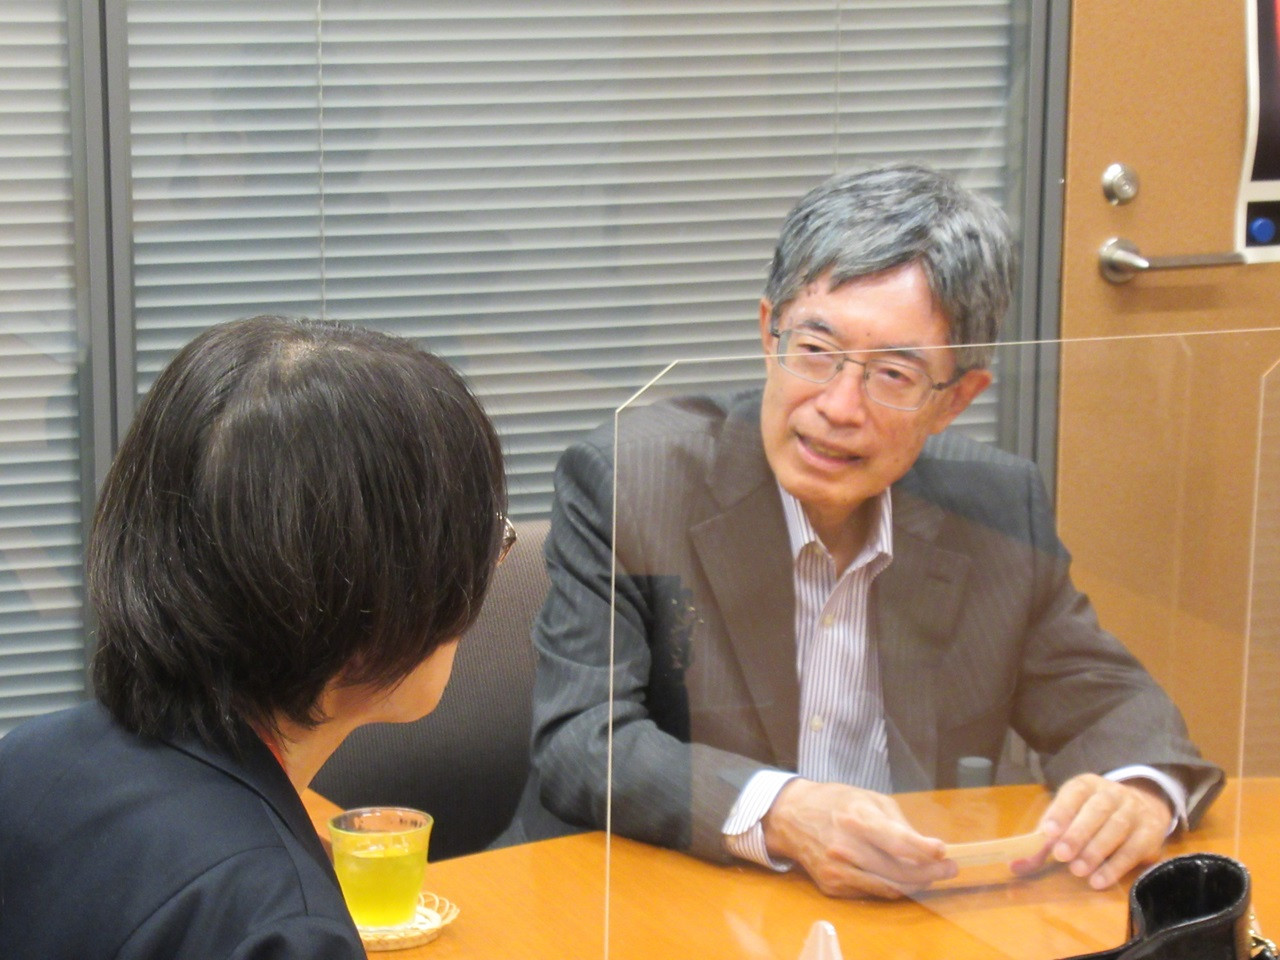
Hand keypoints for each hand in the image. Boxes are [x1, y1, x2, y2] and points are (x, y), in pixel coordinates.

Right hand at [761, 779, 956, 898]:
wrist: (791, 817)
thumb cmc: (836, 802)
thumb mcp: (868, 798)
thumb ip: (897, 822)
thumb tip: (926, 848)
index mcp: (856, 818)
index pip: (896, 840)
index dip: (923, 849)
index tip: (944, 852)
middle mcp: (845, 847)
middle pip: (898, 871)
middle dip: (930, 872)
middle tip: (948, 868)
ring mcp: (837, 870)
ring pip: (889, 887)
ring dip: (915, 883)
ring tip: (930, 874)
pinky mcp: (832, 886)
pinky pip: (872, 891)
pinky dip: (890, 886)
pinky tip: (897, 876)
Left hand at [1012, 774, 1171, 888]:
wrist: (1144, 807)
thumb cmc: (1093, 816)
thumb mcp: (1067, 820)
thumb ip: (1043, 844)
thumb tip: (1014, 867)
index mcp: (1086, 785)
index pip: (1073, 793)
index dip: (1061, 812)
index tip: (1047, 833)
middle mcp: (1112, 794)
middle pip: (1096, 810)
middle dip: (1077, 833)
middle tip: (1062, 856)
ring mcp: (1134, 811)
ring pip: (1116, 828)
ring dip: (1096, 851)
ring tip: (1078, 871)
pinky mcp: (1150, 833)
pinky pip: (1134, 849)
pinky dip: (1116, 866)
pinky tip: (1099, 880)